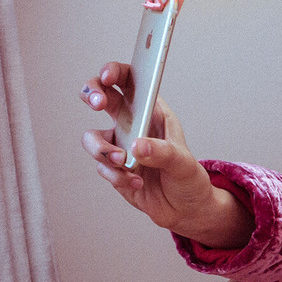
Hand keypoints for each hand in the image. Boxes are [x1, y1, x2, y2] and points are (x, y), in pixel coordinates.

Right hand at [80, 62, 251, 248]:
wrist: (185, 210)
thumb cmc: (189, 179)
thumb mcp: (183, 164)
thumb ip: (162, 153)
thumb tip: (136, 147)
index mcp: (152, 111)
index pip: (130, 80)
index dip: (114, 71)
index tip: (107, 76)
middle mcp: (132, 124)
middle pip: (101, 96)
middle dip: (93, 94)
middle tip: (97, 104)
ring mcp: (120, 145)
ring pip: (93, 137)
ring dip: (102, 149)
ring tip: (122, 162)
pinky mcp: (113, 168)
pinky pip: (102, 167)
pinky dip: (116, 176)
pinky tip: (136, 183)